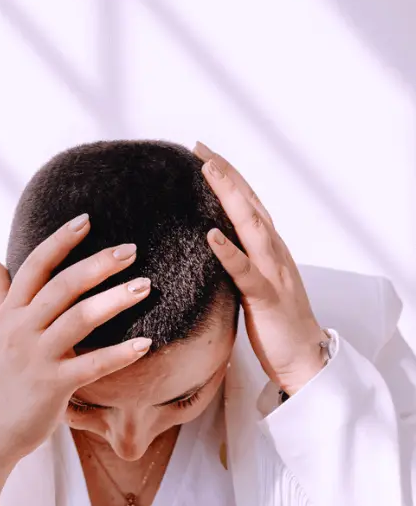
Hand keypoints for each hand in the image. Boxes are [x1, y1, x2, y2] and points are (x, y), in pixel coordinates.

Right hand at [0, 214, 152, 464]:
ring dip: (114, 300)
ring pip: (79, 319)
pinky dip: (119, 354)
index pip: (35, 266)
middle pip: (63, 286)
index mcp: (9, 312)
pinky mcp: (52, 387)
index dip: (60, 241)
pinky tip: (145, 344)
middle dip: (98, 264)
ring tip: (145, 286)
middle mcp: (20, 329)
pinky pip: (91, 366)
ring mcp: (36, 357)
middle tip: (131, 249)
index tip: (87, 220)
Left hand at [193, 142, 326, 393]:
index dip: (227, 176)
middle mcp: (273, 251)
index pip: (247, 203)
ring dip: (230, 197)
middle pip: (249, 204)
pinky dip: (229, 252)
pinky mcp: (267, 297)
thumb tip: (210, 239)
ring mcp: (273, 272)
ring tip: (209, 172)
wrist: (304, 356)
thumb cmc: (276, 319)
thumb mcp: (255, 279)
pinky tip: (211, 235)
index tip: (203, 153)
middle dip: (226, 174)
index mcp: (268, 247)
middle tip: (201, 148)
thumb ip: (239, 257)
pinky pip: (246, 272)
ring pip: (251, 227)